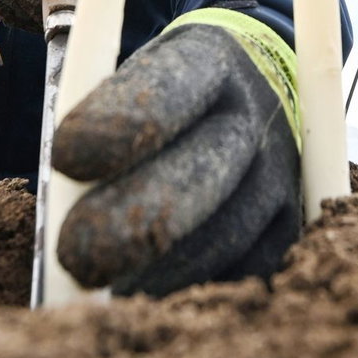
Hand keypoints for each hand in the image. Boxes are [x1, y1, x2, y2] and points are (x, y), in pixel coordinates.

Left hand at [53, 18, 302, 295]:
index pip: (166, 90)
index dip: (118, 122)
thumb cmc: (167, 90)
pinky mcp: (293, 223)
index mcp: (209, 60)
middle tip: (75, 256)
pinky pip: (245, 272)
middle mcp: (256, 114)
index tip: (66, 155)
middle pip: (200, 175)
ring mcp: (284, 172)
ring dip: (156, 272)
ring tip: (98, 289)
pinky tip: (147, 297)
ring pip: (222, 237)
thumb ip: (103, 127)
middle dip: (132, 222)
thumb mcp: (137, 77)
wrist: (257, 83)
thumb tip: (63, 203)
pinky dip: (192, 292)